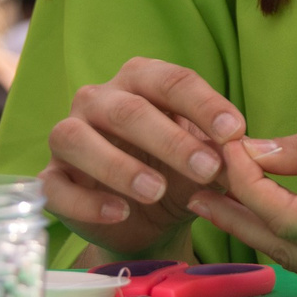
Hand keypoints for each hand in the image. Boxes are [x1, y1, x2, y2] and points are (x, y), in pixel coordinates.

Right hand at [41, 57, 243, 259]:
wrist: (146, 217)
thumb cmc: (180, 169)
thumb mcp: (207, 159)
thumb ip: (224, 153)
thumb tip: (246, 153)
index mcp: (141, 79)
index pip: (173, 81)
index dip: (205, 104)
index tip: (236, 132)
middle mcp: (98, 99)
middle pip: (129, 110)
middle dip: (171, 139)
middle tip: (207, 168)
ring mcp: (68, 136)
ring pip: (78, 139)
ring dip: (119, 166)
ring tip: (156, 190)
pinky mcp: (50, 177)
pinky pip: (55, 185)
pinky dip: (87, 201)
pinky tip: (120, 213)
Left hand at [187, 108, 296, 295]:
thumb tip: (249, 152)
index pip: (289, 214)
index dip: (249, 184)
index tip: (230, 148)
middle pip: (283, 242)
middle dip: (238, 205)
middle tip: (199, 172)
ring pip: (292, 259)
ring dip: (251, 225)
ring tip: (212, 192)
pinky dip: (282, 239)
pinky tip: (255, 214)